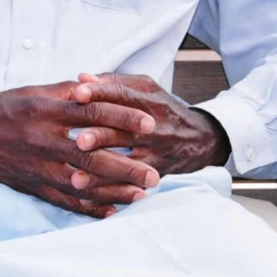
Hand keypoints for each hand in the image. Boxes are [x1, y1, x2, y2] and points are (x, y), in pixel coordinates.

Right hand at [0, 82, 160, 217]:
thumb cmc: (0, 109)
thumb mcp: (32, 91)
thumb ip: (66, 92)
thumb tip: (98, 87)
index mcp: (44, 110)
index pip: (91, 113)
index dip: (122, 118)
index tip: (149, 124)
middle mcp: (41, 139)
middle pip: (91, 155)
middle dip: (126, 167)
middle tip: (155, 174)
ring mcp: (36, 166)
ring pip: (80, 183)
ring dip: (113, 191)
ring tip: (140, 195)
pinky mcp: (30, 185)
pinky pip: (63, 200)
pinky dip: (88, 208)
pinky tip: (111, 212)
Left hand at [69, 73, 230, 188]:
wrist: (200, 139)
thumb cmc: (162, 110)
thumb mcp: (145, 90)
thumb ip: (112, 83)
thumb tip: (81, 78)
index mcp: (150, 99)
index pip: (123, 94)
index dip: (100, 93)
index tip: (77, 94)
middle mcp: (155, 125)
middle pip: (126, 130)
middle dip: (102, 136)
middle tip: (79, 141)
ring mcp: (156, 151)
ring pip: (127, 162)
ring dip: (101, 172)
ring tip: (76, 178)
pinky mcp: (155, 173)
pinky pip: (129, 184)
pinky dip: (107, 192)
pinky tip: (85, 198)